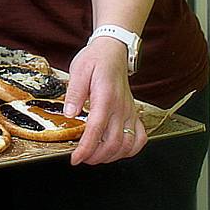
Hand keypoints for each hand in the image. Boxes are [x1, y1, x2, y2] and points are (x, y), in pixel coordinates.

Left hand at [65, 37, 146, 164]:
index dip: (86, 148)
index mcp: (105, 97)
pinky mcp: (134, 113)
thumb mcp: (78, 70)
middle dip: (96, 156)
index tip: (76, 158)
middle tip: (82, 159)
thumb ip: (74, 93)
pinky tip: (118, 150)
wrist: (113, 50)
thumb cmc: (95, 59)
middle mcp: (121, 107)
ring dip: (112, 156)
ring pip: (128, 144)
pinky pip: (140, 138)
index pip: (96, 130)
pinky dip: (131, 150)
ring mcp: (129, 111)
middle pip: (113, 143)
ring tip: (96, 157)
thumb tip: (69, 113)